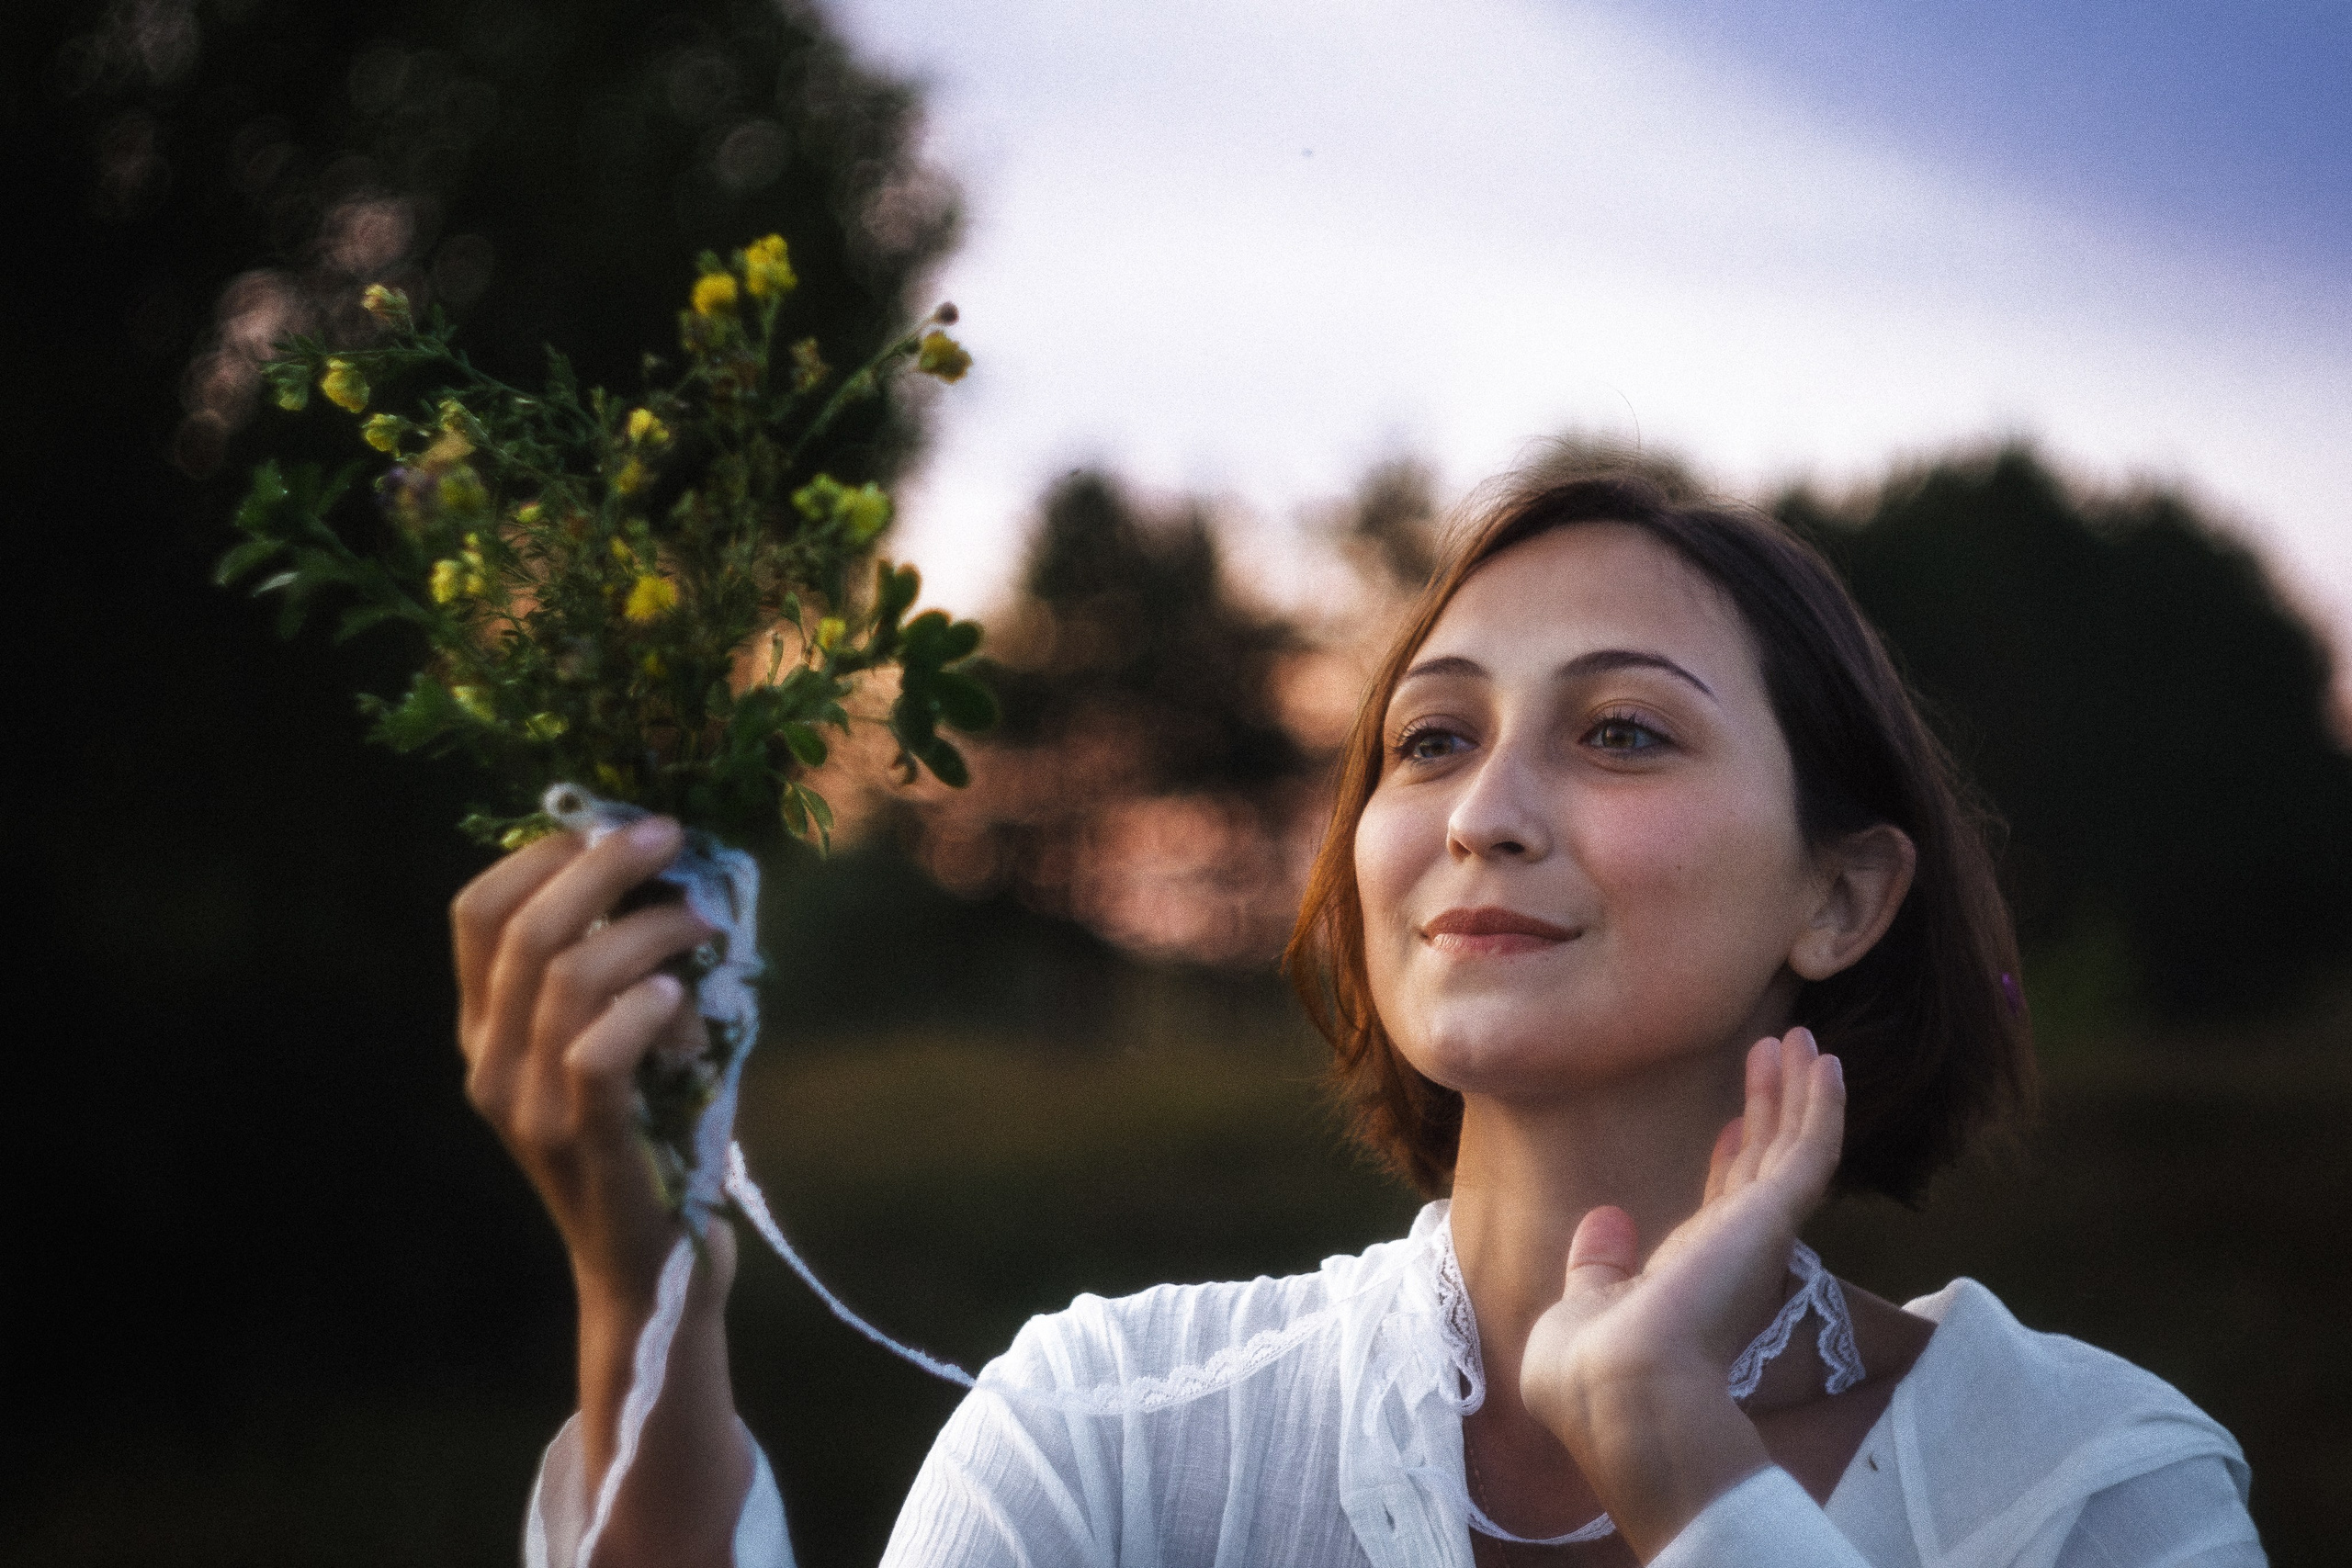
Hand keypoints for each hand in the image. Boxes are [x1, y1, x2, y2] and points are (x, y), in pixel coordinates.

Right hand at [451, 816, 717, 1302]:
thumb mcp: (613, 1041)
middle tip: (671, 838)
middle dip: (602, 868)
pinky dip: (642, 1009)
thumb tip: (660, 872)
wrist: (648, 1266)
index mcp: (484, 1029)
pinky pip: (597, 1054)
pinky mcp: (585, 1142)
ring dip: (648, 931)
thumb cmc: (648, 1136)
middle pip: (525, 931)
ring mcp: (529, 1107)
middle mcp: (489, 1062)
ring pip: (569, 979)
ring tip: (705, 921)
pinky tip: (680, 996)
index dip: (539, 855)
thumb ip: (614, 970)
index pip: (474, 914)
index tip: (611, 831)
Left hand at [1519, 1029, 1845, 1557]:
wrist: (1621, 1394)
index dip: (1730, 1162)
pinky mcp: (1771, 1220)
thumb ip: (1600, 1266)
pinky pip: (1809, 1151)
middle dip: (1769, 1110)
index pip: (1719, 1210)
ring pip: (1790, 1148)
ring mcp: (1756, 1237)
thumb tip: (1605, 1220)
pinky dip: (1820, 1107)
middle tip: (1777, 1054)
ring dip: (1797, 1092)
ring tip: (1800, 1039)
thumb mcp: (1581, 1309)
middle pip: (1762, 1166)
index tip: (1732, 1123)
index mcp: (1688, 1279)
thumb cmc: (1589, 1374)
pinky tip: (1822, 1063)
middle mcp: (1731, 1256)